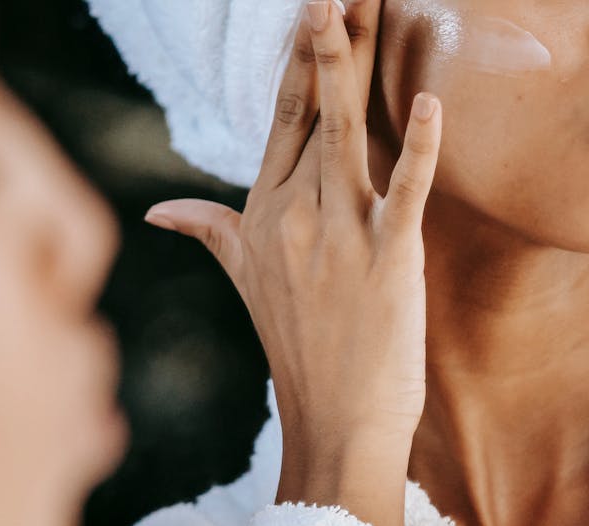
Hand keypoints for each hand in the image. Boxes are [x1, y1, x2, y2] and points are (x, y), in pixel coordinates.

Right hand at [143, 0, 441, 525]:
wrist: (334, 420)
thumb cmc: (296, 349)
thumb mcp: (245, 280)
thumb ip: (210, 231)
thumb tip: (159, 211)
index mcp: (264, 213)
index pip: (282, 118)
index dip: (298, 60)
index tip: (310, 11)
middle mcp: (294, 214)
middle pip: (313, 109)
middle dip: (325, 41)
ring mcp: (338, 235)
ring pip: (347, 132)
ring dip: (353, 65)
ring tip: (359, 3)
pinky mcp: (387, 259)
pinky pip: (405, 192)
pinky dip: (419, 148)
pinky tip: (429, 101)